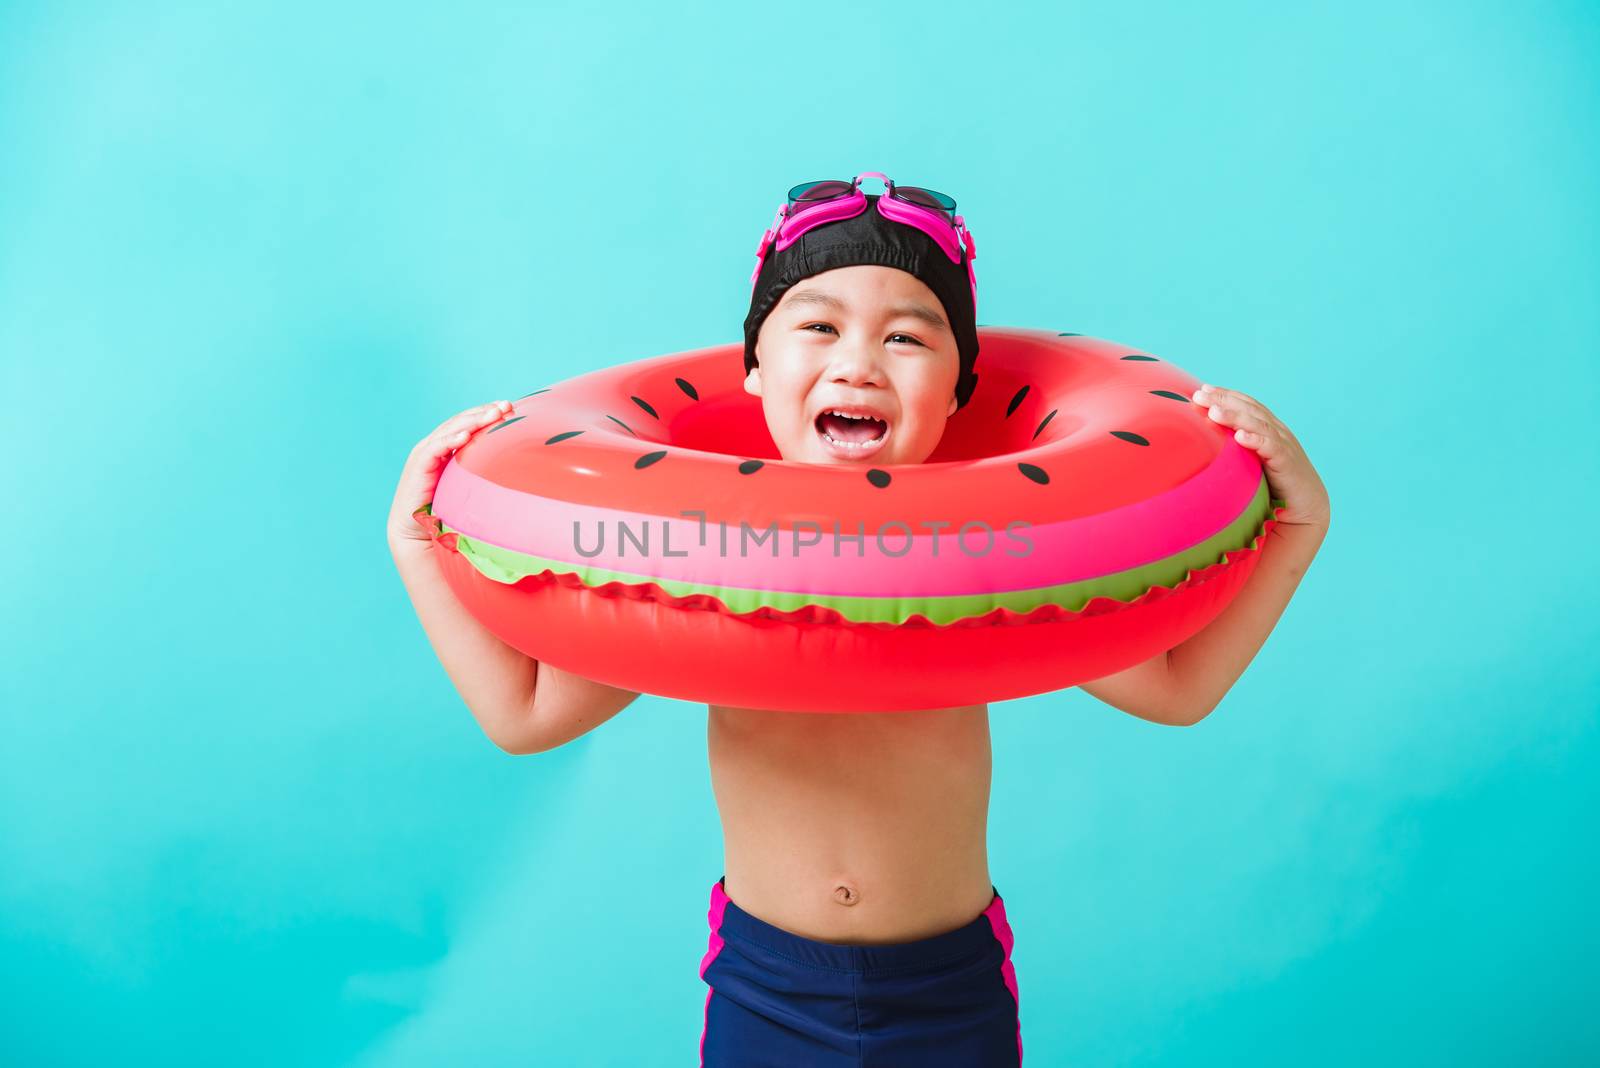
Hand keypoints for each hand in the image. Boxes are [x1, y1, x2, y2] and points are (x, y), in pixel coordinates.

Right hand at [386, 399, 515, 549]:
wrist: (416, 532)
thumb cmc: (445, 512)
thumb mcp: (468, 486)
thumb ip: (482, 474)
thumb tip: (515, 471)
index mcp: (446, 447)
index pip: (468, 423)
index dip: (486, 413)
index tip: (510, 407)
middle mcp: (435, 445)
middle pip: (461, 421)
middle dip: (484, 412)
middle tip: (506, 405)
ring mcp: (425, 453)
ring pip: (451, 430)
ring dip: (473, 420)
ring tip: (493, 414)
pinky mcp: (418, 465)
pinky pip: (435, 448)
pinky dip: (450, 440)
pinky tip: (465, 436)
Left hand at [1191, 384, 1329, 533]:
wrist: (1307, 504)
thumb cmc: (1275, 484)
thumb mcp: (1251, 462)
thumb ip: (1234, 452)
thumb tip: (1203, 449)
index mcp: (1268, 428)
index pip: (1246, 405)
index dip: (1226, 395)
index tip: (1202, 391)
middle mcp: (1277, 431)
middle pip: (1249, 409)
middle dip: (1224, 400)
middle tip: (1200, 396)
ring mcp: (1284, 444)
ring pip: (1259, 424)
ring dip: (1235, 417)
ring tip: (1214, 412)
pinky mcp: (1287, 461)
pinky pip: (1272, 447)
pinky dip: (1256, 440)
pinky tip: (1240, 437)